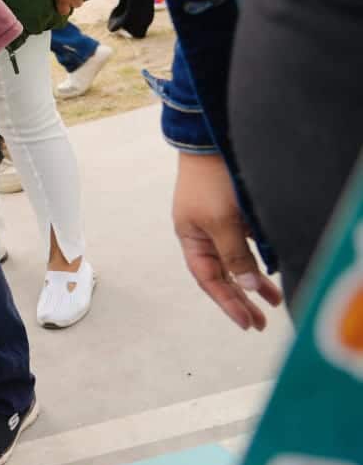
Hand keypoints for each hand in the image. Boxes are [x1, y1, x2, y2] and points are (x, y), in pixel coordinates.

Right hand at [172, 152, 282, 329]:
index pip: (209, 279)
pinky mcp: (235, 214)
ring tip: (273, 300)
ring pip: (237, 261)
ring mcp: (220, 224)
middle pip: (223, 274)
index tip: (247, 323)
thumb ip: (234, 254)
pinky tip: (271, 270)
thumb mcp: (222, 221)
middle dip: (241, 298)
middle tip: (260, 322)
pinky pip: (247, 245)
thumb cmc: (211, 181)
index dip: (228, 302)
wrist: (213, 142)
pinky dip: (259, 260)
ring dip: (254, 281)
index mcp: (191, 239)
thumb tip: (246, 285)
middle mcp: (204, 235)